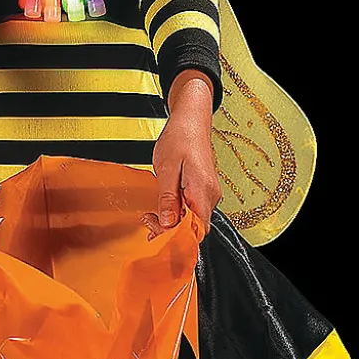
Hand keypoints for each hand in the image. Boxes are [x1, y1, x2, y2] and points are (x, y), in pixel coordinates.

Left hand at [142, 94, 221, 239]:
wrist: (191, 120)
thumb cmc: (180, 138)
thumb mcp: (166, 169)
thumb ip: (167, 198)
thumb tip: (168, 223)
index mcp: (202, 190)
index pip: (197, 230)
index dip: (177, 238)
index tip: (157, 236)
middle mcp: (210, 195)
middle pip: (194, 228)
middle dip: (170, 231)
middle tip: (148, 221)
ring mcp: (209, 193)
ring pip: (193, 220)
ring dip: (172, 222)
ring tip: (152, 214)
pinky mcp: (203, 190)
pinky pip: (192, 210)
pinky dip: (177, 213)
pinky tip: (163, 207)